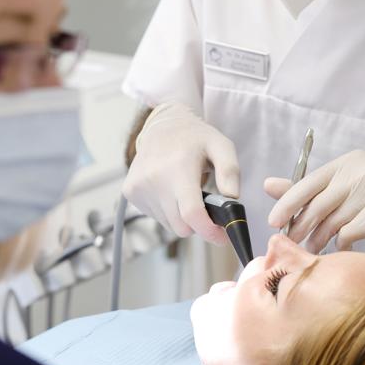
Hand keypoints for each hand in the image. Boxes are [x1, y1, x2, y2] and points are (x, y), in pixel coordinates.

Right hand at [122, 103, 239, 245]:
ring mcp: (139, 187)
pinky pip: (156, 218)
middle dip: (198, 224)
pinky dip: (169, 212)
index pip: (191, 214)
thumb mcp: (222, 146)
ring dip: (182, 218)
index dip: (209, 231)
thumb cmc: (196, 138)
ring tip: (187, 194)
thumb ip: (230, 172)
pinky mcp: (131, 192)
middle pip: (181, 226)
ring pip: (169, 225)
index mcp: (178, 168)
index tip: (222, 237)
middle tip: (208, 210)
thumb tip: (232, 200)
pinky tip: (172, 191)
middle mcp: (154, 179)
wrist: (162, 126)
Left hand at [264, 149, 364, 255]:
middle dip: (302, 226)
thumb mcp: (342, 194)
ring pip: (334, 221)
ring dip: (320, 239)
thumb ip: (307, 191)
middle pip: (319, 204)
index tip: (273, 222)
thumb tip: (268, 184)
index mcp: (349, 162)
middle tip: (293, 243)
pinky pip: (350, 232)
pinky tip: (343, 247)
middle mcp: (363, 170)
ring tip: (315, 249)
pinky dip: (342, 243)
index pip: (310, 182)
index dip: (288, 203)